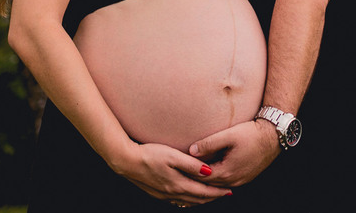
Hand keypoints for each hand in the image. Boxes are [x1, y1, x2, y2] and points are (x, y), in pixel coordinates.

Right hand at [110, 140, 230, 206]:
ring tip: (211, 195)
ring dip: (201, 199)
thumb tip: (209, 172)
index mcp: (178, 184)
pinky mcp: (157, 192)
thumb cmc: (150, 154)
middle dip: (212, 197)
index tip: (229, 190)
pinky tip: (189, 196)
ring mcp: (164, 194)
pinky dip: (188, 199)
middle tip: (225, 193)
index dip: (217, 192)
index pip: (203, 192)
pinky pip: (177, 200)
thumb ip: (191, 165)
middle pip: (197, 199)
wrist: (126, 161)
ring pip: (188, 201)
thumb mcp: (173, 156)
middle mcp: (172, 192)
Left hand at [189, 119, 279, 187]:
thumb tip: (191, 150)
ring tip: (192, 174)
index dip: (188, 171)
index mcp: (227, 172)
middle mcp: (233, 180)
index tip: (177, 166)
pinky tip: (211, 173)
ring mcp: (241, 180)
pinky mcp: (246, 177)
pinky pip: (226, 182)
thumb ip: (209, 143)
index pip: (201, 176)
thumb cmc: (252, 133)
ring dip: (206, 180)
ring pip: (217, 184)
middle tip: (180, 172)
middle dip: (195, 178)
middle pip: (208, 184)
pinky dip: (217, 179)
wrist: (274, 136)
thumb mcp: (229, 135)